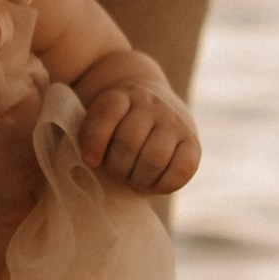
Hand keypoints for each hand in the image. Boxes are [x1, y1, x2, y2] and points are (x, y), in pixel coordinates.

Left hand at [76, 49, 200, 193]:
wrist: (153, 103)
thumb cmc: (114, 124)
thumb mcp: (96, 120)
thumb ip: (84, 136)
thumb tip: (87, 162)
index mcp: (121, 95)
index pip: (108, 112)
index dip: (94, 140)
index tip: (89, 159)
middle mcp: (151, 104)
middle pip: (128, 142)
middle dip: (116, 167)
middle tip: (115, 171)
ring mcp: (175, 121)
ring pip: (154, 158)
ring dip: (137, 178)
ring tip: (132, 178)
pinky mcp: (193, 142)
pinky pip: (182, 169)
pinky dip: (163, 184)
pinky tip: (152, 182)